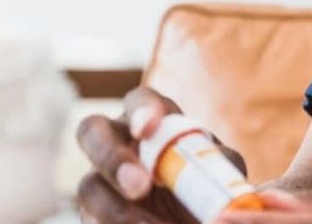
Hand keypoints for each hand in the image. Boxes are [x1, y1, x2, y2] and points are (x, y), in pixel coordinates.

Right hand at [75, 87, 248, 223]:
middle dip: (112, 158)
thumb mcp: (217, 175)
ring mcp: (98, 181)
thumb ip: (220, 163)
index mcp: (151, 123)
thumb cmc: (202, 190)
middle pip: (91, 131)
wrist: (185, 218)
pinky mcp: (91, 216)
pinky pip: (91, 221)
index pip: (140, 100)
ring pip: (88, 186)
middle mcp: (116, 143)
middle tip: (139, 186)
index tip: (148, 128)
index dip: (142, 109)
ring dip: (117, 210)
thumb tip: (223, 165)